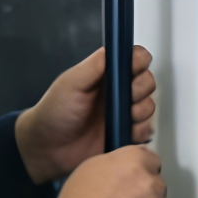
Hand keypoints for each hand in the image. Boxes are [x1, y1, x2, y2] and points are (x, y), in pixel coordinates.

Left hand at [15, 45, 154, 184]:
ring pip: (149, 106)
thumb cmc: (53, 113)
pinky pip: (146, 129)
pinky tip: (124, 131)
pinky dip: (140, 130)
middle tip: (127, 97)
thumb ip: (95, 64)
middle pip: (147, 81)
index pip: (135, 58)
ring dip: (141, 111)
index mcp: (105, 74)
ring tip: (123, 117)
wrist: (48, 149)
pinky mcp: (125, 133)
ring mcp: (122, 113)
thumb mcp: (71, 82)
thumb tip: (116, 48)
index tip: (132, 71)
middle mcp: (117, 91)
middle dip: (141, 89)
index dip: (140, 62)